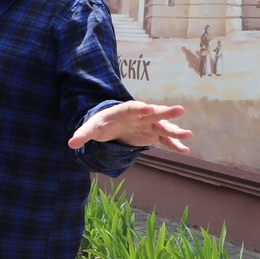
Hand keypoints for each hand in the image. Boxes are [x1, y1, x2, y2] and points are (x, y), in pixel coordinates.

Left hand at [68, 101, 191, 153]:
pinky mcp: (152, 134)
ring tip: (188, 135)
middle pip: (153, 112)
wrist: (110, 125)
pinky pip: (165, 139)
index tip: (148, 108)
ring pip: (163, 126)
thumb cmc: (100, 124)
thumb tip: (71, 143)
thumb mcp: (91, 129)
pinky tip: (185, 150)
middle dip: (165, 112)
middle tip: (180, 110)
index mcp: (124, 111)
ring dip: (175, 130)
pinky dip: (174, 144)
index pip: (132, 107)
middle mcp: (139, 115)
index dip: (140, 108)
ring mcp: (148, 124)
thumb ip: (83, 134)